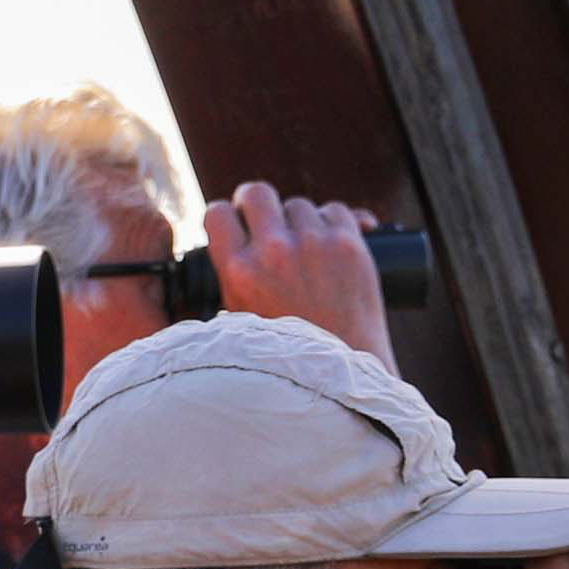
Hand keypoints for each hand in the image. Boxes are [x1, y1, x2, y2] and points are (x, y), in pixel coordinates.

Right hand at [203, 182, 393, 366]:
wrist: (346, 376)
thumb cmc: (292, 353)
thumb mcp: (242, 319)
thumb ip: (232, 279)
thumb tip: (231, 240)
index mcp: (239, 271)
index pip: (217, 212)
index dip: (229, 215)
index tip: (241, 224)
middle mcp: (274, 252)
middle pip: (258, 192)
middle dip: (261, 203)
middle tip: (273, 222)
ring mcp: (314, 245)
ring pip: (301, 204)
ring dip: (304, 220)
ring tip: (311, 248)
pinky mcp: (351, 247)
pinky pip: (339, 211)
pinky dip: (339, 222)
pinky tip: (339, 239)